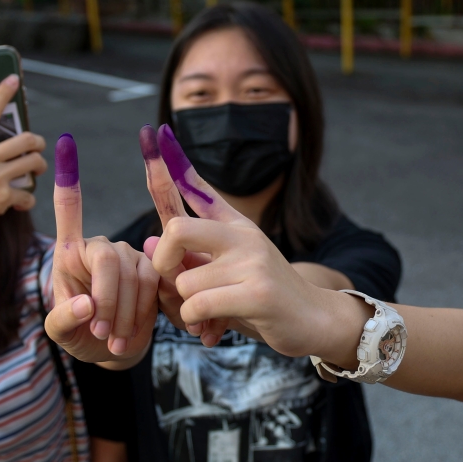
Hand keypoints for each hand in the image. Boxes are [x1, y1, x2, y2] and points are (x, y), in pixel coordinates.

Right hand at [0, 74, 45, 247]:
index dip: (2, 93)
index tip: (13, 78)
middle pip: (25, 139)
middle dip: (37, 142)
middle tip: (36, 147)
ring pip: (33, 162)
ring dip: (38, 166)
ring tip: (35, 170)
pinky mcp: (3, 197)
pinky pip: (27, 194)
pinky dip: (26, 199)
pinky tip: (19, 203)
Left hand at [45, 133, 158, 361]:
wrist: (111, 351)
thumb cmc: (79, 335)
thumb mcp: (60, 334)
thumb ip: (63, 319)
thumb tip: (85, 304)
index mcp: (69, 254)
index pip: (68, 212)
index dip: (69, 179)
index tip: (65, 142)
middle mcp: (100, 248)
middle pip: (107, 258)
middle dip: (106, 297)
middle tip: (99, 330)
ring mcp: (129, 257)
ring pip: (134, 276)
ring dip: (123, 313)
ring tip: (111, 340)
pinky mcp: (154, 272)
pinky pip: (155, 286)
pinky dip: (142, 314)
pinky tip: (131, 333)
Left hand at [147, 124, 344, 358]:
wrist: (314, 320)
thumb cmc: (262, 300)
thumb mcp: (226, 274)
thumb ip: (189, 258)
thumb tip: (148, 241)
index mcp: (234, 227)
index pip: (197, 189)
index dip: (170, 164)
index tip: (155, 131)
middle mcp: (243, 236)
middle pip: (177, 229)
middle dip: (163, 260)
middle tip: (172, 280)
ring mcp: (253, 262)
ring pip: (184, 282)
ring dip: (186, 308)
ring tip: (206, 317)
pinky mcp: (258, 292)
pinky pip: (198, 305)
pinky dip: (195, 323)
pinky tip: (210, 330)